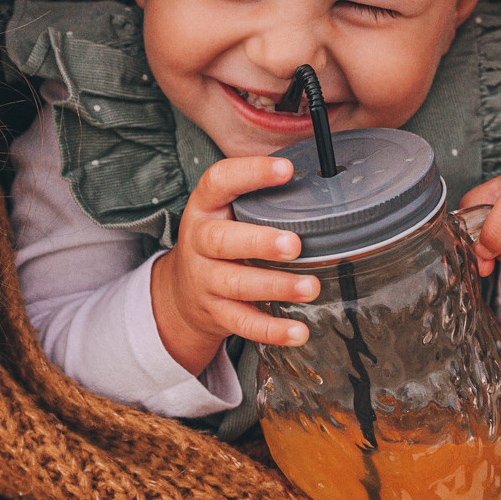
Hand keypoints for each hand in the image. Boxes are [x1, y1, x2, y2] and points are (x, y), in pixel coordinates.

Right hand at [150, 155, 319, 375]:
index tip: (286, 168)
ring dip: (276, 286)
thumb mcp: (227, 210)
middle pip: (222, 240)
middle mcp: (199, 242)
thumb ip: (260, 195)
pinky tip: (299, 331)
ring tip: (310, 287)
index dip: (250, 173)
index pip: (219, 181)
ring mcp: (205, 280)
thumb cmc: (220, 239)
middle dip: (259, 242)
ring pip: (236, 284)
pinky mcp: (216, 313)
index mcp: (205, 207)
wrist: (181, 292)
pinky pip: (244, 323)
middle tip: (294, 244)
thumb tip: (319, 174)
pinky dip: (272, 330)